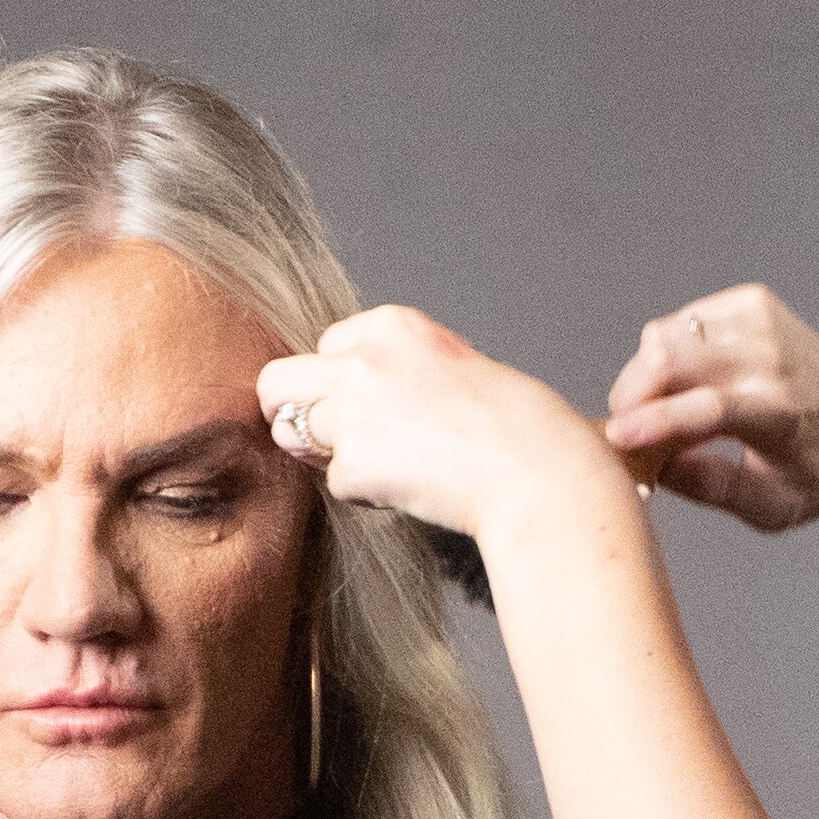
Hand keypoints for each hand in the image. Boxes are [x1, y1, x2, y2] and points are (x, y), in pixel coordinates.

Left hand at [256, 307, 627, 549]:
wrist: (540, 473)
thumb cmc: (518, 428)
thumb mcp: (455, 368)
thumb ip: (401, 371)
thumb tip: (351, 400)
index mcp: (394, 325)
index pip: (328, 345)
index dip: (342, 380)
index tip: (373, 406)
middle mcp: (363, 359)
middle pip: (279, 382)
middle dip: (293, 412)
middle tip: (325, 441)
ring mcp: (352, 411)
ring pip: (295, 434)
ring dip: (328, 456)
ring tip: (388, 468)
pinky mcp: (353, 463)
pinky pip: (334, 483)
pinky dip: (364, 494)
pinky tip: (411, 490)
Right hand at [600, 283, 818, 531]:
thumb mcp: (775, 506)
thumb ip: (716, 488)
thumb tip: (659, 471)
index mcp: (781, 415)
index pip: (708, 410)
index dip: (654, 422)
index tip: (616, 438)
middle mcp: (771, 360)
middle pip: (672, 357)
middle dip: (632, 394)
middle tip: (631, 429)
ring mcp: (762, 322)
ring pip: (668, 335)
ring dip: (646, 374)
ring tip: (662, 409)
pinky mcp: (753, 303)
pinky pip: (683, 321)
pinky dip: (670, 351)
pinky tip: (690, 379)